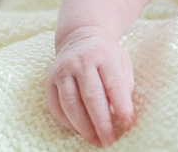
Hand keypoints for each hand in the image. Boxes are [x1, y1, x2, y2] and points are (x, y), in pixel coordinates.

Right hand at [46, 27, 134, 146]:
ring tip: (95, 140)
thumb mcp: (122, 63)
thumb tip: (119, 114)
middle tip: (109, 140)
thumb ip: (123, 85)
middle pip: (91, 96)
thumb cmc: (107, 56)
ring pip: (70, 103)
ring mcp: (63, 71)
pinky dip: (67, 122)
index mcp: (105, 55)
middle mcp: (82, 62)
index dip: (122, 106)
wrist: (81, 37)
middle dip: (101, 122)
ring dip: (83, 127)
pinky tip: (78, 131)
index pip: (114, 84)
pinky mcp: (50, 80)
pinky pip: (56, 106)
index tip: (128, 124)